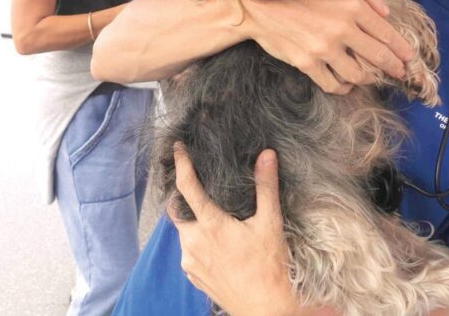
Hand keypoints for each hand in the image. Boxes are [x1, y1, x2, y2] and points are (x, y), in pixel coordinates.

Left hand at [170, 145, 298, 315]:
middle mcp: (194, 243)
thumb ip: (265, 187)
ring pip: (184, 232)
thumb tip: (266, 156)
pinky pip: (189, 251)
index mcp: (211, 226)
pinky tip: (217, 243)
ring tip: (215, 217)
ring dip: (194, 221)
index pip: (188, 187)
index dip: (182, 164)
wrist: (264, 308)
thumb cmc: (269, 267)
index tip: (178, 149)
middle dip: (185, 197)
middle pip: (178, 210)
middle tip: (200, 187)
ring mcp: (190, 261)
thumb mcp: (270, 223)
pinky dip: (198, 241)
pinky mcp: (193, 276)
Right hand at [241, 0, 414, 93]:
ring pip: (357, 75)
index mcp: (353, 7)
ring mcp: (324, 48)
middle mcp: (342, 29)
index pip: (387, 33)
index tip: (409, 57)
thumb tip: (385, 13)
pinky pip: (332, 84)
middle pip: (378, 56)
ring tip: (370, 78)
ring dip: (368, 79)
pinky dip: (343, 87)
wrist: (262, 3)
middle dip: (392, 67)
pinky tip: (345, 84)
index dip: (401, 49)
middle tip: (398, 73)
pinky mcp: (307, 63)